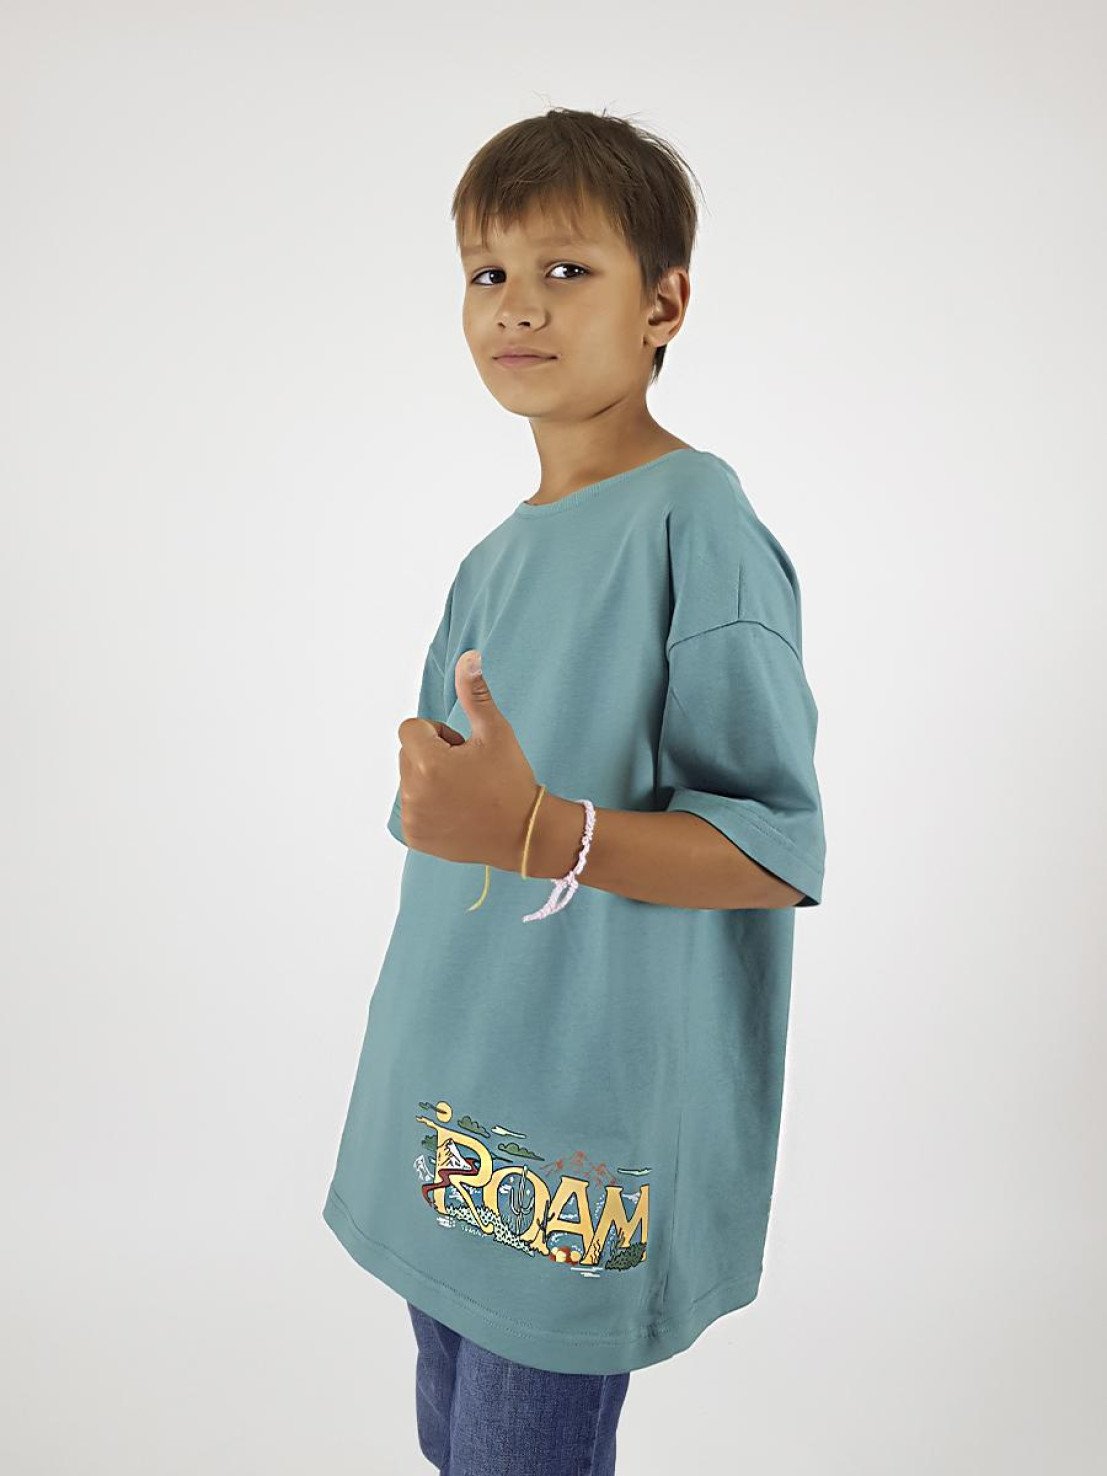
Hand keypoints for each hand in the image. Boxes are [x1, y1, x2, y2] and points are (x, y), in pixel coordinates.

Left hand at [396, 649, 540, 871]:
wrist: (523, 833)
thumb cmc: (511, 779)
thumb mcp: (496, 732)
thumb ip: (475, 694)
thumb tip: (468, 656)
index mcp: (430, 763)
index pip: (411, 728)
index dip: (439, 734)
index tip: (464, 750)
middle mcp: (414, 793)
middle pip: (407, 753)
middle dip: (431, 756)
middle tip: (467, 772)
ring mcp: (413, 818)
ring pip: (409, 780)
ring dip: (428, 780)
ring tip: (463, 793)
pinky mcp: (415, 836)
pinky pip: (411, 807)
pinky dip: (428, 806)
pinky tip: (456, 812)